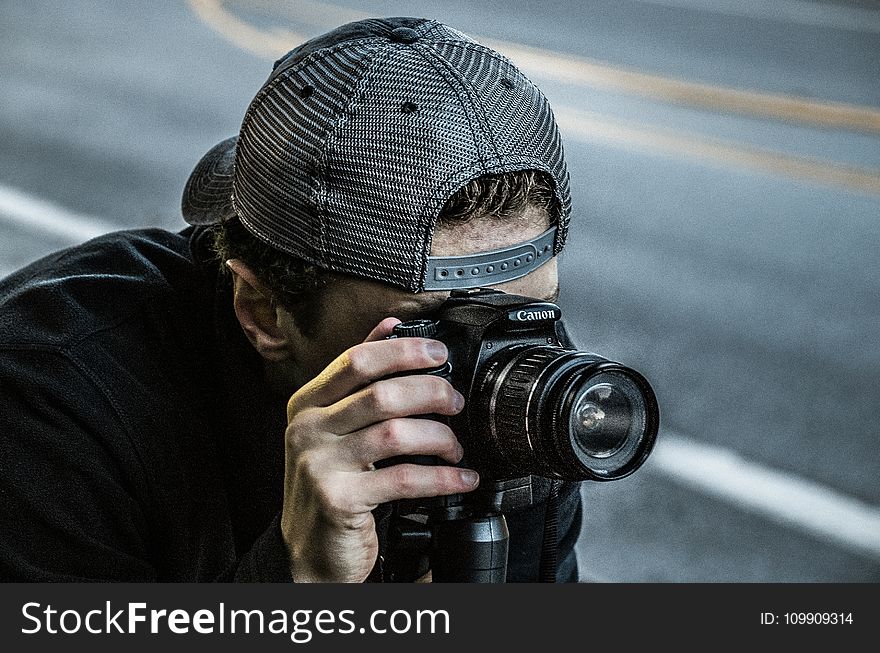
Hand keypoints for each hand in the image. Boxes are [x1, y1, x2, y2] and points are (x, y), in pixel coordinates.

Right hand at [280, 317, 478, 581]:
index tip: (438, 352)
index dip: (403, 351)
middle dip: (430, 393)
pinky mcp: (339, 499)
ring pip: (396, 433)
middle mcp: (308, 430)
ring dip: (439, 436)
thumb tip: (389, 325)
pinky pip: (404, 479)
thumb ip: (357, 376)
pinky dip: (442, 478)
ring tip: (455, 446)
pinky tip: (460, 478)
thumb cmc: (328, 481)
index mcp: (306, 404)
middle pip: (382, 393)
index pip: (357, 360)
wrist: (307, 549)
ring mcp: (320, 465)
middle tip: (455, 401)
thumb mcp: (332, 425)